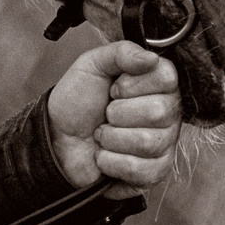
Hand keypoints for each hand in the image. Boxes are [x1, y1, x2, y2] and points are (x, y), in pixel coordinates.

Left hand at [46, 41, 181, 198]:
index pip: (167, 78)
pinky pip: (141, 169)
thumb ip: (121, 52)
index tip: (113, 89)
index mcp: (159, 85)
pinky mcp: (153, 172)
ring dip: (111, 138)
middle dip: (117, 113)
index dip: (133, 84)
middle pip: (160, 112)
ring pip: (148, 142)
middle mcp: (169, 114)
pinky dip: (110, 162)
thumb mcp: (92, 65)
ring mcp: (163, 144)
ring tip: (101, 134)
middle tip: (105, 114)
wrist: (56, 138)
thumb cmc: (77, 101)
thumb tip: (151, 58)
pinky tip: (103, 155)